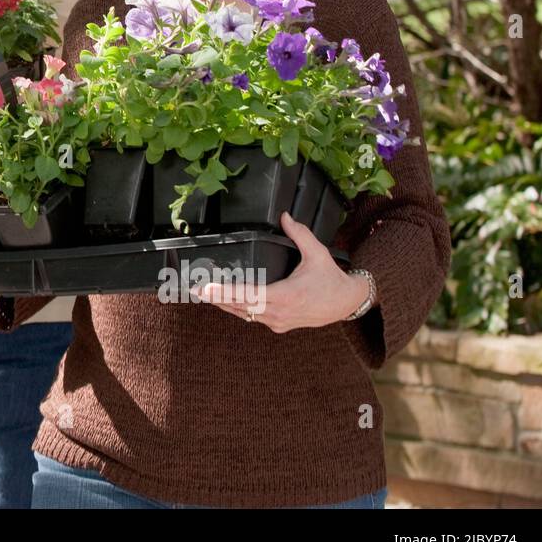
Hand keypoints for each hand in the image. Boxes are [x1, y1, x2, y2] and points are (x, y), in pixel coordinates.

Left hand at [195, 211, 369, 332]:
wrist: (347, 303)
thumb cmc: (331, 279)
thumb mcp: (318, 254)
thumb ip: (299, 234)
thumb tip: (284, 216)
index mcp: (286, 295)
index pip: (249, 294)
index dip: (226, 291)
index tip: (207, 288)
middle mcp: (279, 312)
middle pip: (240, 306)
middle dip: (216, 297)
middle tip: (195, 289)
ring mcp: (278, 321)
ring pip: (244, 314)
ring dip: (224, 304)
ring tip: (204, 295)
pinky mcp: (279, 325)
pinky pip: (253, 317)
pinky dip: (238, 309)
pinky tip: (225, 302)